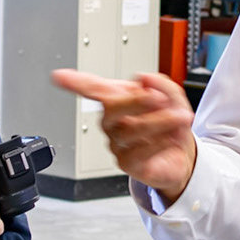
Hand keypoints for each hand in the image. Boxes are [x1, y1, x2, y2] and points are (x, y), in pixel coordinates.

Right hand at [50, 69, 195, 203]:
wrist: (181, 155)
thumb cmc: (170, 123)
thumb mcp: (172, 97)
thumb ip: (161, 84)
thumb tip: (144, 78)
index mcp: (117, 99)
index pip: (92, 88)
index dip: (74, 82)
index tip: (59, 76)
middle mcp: (112, 121)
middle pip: (112, 107)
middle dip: (137, 101)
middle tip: (159, 98)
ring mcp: (116, 143)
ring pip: (130, 130)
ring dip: (160, 121)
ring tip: (180, 118)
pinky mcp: (126, 163)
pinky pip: (138, 152)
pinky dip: (160, 143)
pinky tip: (172, 138)